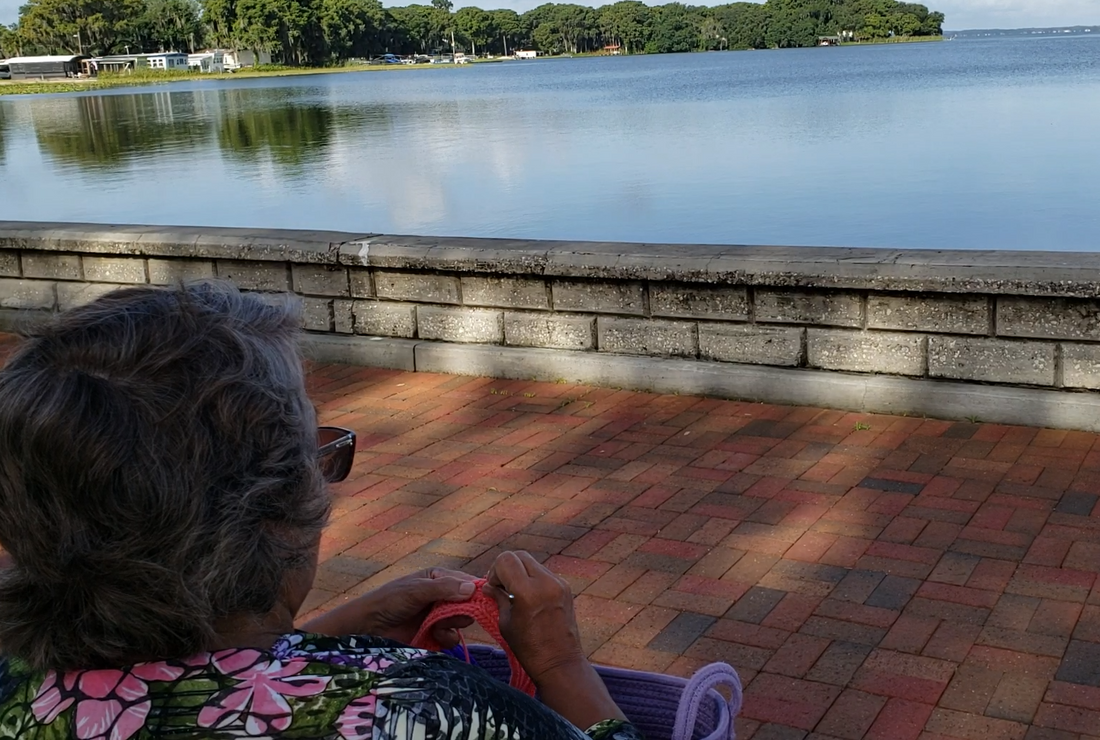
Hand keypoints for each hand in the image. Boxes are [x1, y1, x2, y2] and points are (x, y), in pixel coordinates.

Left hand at [300, 568, 475, 646]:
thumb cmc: (389, 601)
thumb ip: (443, 588)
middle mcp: (442, 595)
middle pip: (468, 604)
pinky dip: (446, 638)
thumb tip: (472, 589)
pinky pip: (452, 637)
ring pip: (462, 622)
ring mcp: (439, 615)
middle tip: (447, 615)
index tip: (479, 603)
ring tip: (436, 627)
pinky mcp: (435, 634)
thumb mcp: (416, 590)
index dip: (475, 593)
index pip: (467, 583)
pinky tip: (434, 636)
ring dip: (452, 626)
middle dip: (461, 611)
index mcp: (439, 578)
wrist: (369, 628)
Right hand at [484, 551, 625, 729]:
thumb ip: (497, 598)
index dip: (495, 571)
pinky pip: (544, 573)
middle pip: (519, 555)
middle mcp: (546, 582)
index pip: (506, 559)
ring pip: (532, 562)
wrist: (560, 663)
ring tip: (516, 593)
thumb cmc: (529, 649)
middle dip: (506, 567)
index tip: (494, 587)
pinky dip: (533, 579)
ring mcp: (559, 583)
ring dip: (520, 572)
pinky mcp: (566, 587)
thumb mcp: (506, 623)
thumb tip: (488, 586)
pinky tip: (530, 598)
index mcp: (528, 592)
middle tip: (503, 587)